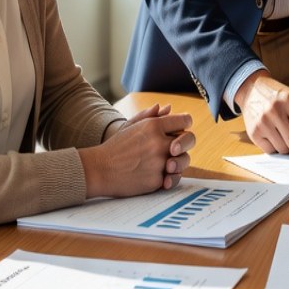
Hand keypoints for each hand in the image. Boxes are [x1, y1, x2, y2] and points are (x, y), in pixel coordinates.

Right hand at [79, 103, 193, 198]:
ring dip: (178, 162)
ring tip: (167, 163)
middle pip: (189, 140)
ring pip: (184, 160)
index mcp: (153, 126)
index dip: (184, 124)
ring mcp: (159, 162)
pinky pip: (173, 178)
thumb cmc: (115, 147)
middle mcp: (159, 143)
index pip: (185, 120)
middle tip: (175, 148)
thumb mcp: (130, 126)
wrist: (99, 170)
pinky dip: (169, 178)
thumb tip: (168, 108)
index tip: (180, 129)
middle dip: (185, 143)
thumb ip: (150, 116)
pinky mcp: (156, 180)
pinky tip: (163, 177)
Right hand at [236, 71, 288, 160]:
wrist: (251, 90)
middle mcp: (275, 111)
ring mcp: (262, 122)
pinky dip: (275, 148)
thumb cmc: (277, 96)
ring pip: (283, 149)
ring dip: (287, 147)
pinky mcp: (253, 132)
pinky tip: (273, 136)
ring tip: (283, 134)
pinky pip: (270, 151)